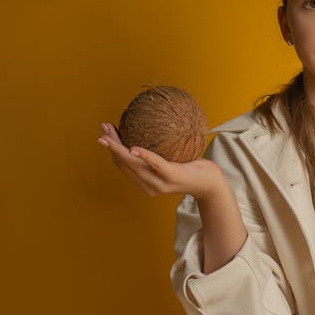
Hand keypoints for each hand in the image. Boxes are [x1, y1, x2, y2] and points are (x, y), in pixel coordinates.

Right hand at [97, 123, 222, 198]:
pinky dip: (142, 155)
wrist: (211, 184)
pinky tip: (132, 147)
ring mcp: (159, 182)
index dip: (112, 150)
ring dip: (119, 148)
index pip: (123, 166)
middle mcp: (149, 185)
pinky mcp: (171, 176)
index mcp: (146, 182)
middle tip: (102, 130)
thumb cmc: (193, 169)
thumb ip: (160, 152)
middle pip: (124, 164)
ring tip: (111, 133)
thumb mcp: (173, 160)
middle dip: (111, 146)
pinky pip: (154, 163)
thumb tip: (152, 129)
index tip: (105, 135)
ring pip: (133, 164)